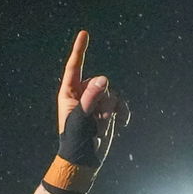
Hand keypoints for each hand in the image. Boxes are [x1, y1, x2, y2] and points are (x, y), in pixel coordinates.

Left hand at [57, 30, 128, 168]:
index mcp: (69, 93)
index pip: (74, 67)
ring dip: (111, 108)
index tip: (84, 33)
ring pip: (111, 92)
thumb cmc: (76, 140)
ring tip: (103, 125)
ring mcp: (96, 102)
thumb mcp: (81, 118)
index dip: (80, 50)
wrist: (84, 160)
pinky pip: (120, 102)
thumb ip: (91, 97)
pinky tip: (123, 122)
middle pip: (99, 81)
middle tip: (96, 117)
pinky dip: (122, 111)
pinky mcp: (108, 110)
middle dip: (102, 97)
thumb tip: (104, 79)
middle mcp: (83, 94)